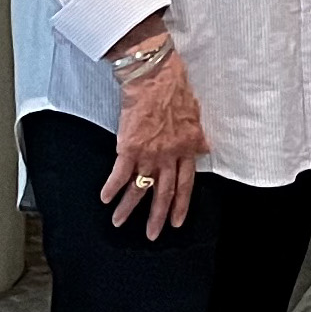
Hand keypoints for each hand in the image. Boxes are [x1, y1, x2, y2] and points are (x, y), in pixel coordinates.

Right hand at [101, 40, 208, 239]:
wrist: (155, 76)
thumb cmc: (175, 89)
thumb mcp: (195, 114)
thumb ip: (197, 136)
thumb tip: (205, 148)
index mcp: (186, 148)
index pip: (185, 184)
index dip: (181, 204)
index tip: (177, 222)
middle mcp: (169, 155)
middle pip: (163, 192)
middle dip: (157, 217)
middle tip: (152, 235)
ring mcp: (149, 152)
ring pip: (140, 188)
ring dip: (129, 208)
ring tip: (119, 222)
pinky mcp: (129, 146)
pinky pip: (119, 173)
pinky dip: (112, 188)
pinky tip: (105, 199)